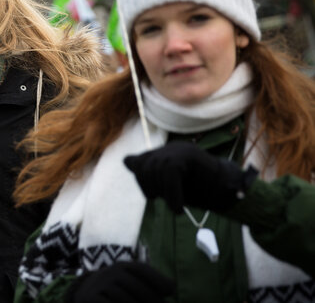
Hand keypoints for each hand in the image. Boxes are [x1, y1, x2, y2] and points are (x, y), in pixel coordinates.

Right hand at [67, 262, 174, 302]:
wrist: (85, 294)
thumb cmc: (117, 291)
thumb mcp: (131, 283)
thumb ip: (150, 285)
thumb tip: (172, 287)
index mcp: (123, 266)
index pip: (142, 270)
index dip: (158, 280)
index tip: (170, 291)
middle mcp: (111, 272)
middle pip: (137, 287)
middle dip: (152, 300)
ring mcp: (100, 284)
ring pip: (125, 299)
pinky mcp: (90, 297)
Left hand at [124, 141, 254, 212]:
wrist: (229, 195)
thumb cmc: (200, 192)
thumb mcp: (169, 185)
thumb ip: (150, 173)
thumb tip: (126, 160)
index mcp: (166, 153)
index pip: (140, 161)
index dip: (142, 180)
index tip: (153, 194)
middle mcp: (172, 148)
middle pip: (145, 165)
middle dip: (150, 187)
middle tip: (169, 200)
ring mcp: (182, 150)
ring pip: (157, 169)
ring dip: (164, 192)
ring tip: (176, 203)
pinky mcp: (191, 156)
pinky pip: (171, 172)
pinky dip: (172, 194)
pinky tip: (177, 209)